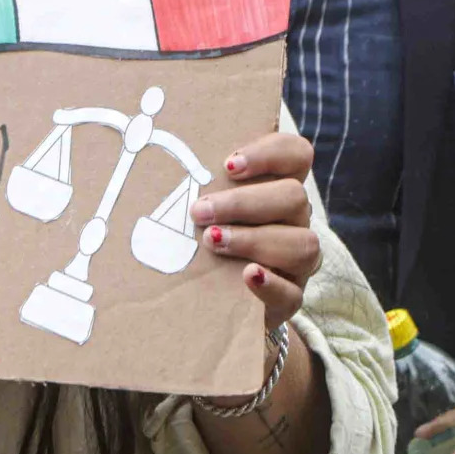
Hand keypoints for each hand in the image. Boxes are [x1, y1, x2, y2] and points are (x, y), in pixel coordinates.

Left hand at [190, 130, 320, 331]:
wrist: (207, 299)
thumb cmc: (199, 239)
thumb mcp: (201, 208)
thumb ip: (195, 184)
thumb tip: (150, 154)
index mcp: (277, 189)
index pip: (296, 156)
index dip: (270, 154)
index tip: (229, 164)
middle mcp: (294, 221)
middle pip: (294, 197)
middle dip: (243, 202)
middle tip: (200, 212)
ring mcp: (296, 262)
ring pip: (303, 244)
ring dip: (254, 239)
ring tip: (213, 241)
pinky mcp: (290, 299)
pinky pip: (294, 293)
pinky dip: (271, 284)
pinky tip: (248, 275)